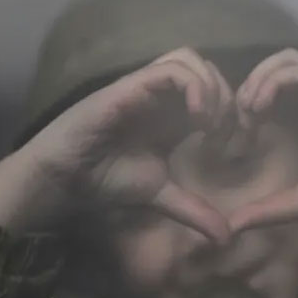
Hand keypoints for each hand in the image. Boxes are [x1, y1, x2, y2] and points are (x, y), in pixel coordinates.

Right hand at [0, 47, 233, 241]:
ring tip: (208, 124)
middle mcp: (161, 95)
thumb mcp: (161, 196)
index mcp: (172, 114)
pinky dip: (194, 87)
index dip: (232, 111)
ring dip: (211, 87)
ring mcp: (146, 87)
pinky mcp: (132, 86)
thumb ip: (194, 210)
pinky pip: (171, 70)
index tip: (232, 145)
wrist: (66, 177)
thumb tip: (226, 239)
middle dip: (226, 96)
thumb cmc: (107, 179)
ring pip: (190, 59)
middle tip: (222, 133)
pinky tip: (197, 119)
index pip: (213, 89)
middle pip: (207, 67)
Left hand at [230, 48, 297, 232]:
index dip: (249, 101)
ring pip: (285, 59)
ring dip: (258, 78)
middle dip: (249, 85)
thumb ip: (269, 210)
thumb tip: (232, 227)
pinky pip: (297, 71)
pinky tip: (261, 107)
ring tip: (250, 108)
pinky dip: (272, 82)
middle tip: (241, 117)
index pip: (272, 87)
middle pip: (275, 66)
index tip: (242, 134)